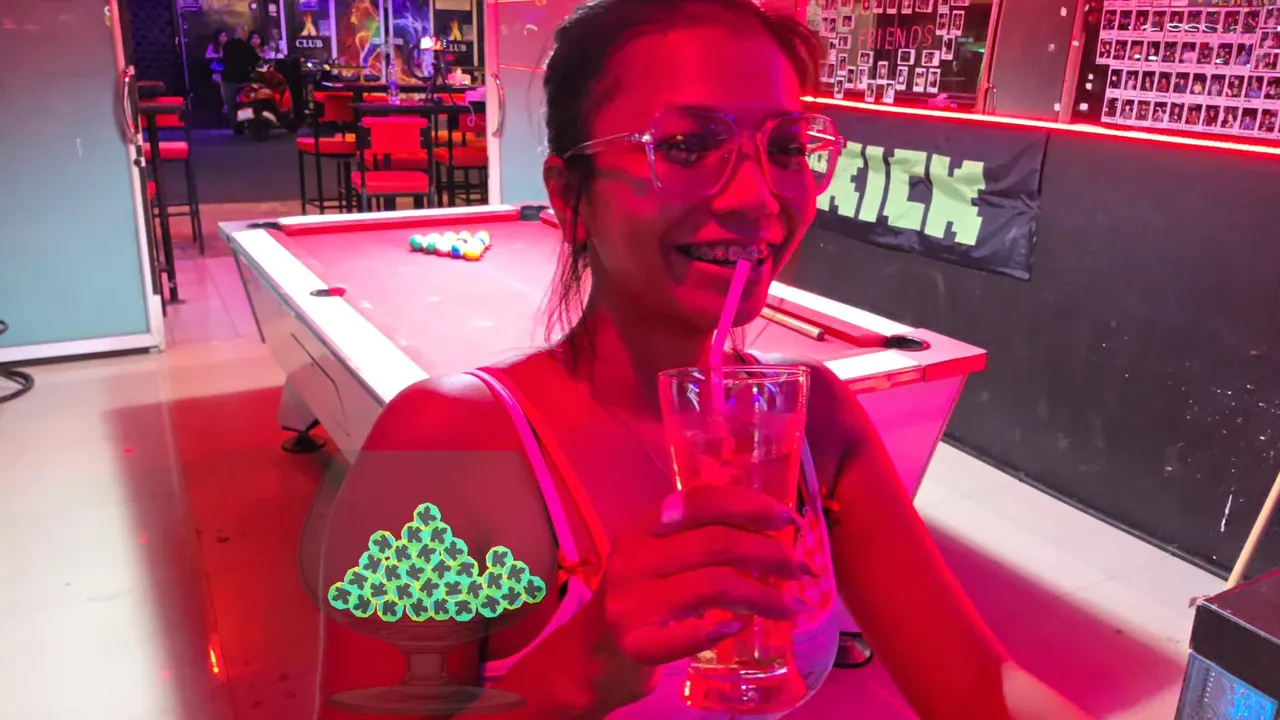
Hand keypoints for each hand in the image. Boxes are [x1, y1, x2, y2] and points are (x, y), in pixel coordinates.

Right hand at [578, 484, 815, 709]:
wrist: (593, 656)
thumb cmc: (643, 599)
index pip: (702, 501)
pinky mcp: (634, 642)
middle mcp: (633, 556)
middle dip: (770, 553)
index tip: (788, 519)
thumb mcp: (661, 557)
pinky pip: (687, 634)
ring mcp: (630, 600)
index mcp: (643, 526)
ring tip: (792, 607)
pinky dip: (719, 628)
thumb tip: (774, 527)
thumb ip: (700, 537)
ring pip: (714, 584)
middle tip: (801, 570)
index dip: (750, 505)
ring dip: (764, 595)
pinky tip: (738, 628)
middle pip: (717, 542)